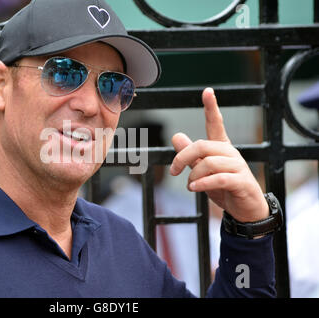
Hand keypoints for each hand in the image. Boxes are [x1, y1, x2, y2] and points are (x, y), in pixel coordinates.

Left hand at [170, 88, 268, 222]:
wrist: (246, 210)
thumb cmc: (224, 189)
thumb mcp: (203, 171)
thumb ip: (191, 155)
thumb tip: (176, 136)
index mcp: (221, 148)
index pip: (216, 124)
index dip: (211, 107)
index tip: (207, 91)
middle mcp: (230, 153)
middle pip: (202, 146)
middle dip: (183, 158)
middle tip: (173, 171)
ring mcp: (238, 167)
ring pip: (208, 163)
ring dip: (193, 175)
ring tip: (190, 185)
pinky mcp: (241, 182)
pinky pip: (218, 178)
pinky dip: (203, 183)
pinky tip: (194, 188)